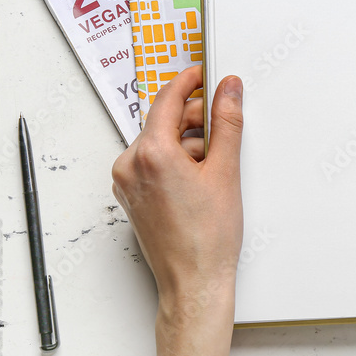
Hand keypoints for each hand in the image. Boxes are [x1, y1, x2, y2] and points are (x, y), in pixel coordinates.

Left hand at [111, 66, 244, 320]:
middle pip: (164, 122)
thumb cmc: (208, 237)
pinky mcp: (131, 196)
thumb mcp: (226, 171)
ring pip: (160, 143)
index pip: (167, 100)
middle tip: (224, 131)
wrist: (194, 281)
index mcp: (151, 154)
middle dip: (195, 121)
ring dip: (188, 145)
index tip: (203, 74)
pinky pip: (153, 164)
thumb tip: (228, 90)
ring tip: (215, 171)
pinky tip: (200, 182)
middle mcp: (130, 165)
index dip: (188, 82)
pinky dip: (177, 163)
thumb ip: (227, 123)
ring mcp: (127, 182)